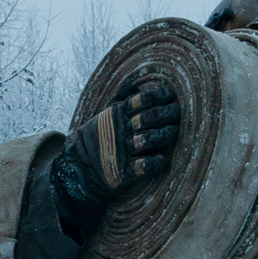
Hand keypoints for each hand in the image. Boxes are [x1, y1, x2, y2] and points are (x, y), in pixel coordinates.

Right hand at [54, 78, 181, 217]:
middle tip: (175, 110)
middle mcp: (122, 131)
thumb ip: (120, 100)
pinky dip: (153, 164)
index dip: (156, 95)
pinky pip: (142, 167)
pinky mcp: (125, 172)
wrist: (81, 167)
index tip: (168, 94)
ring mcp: (124, 151)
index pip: (140, 101)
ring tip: (172, 130)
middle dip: (164, 113)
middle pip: (147, 118)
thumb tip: (133, 86)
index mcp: (118, 116)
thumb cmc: (99, 138)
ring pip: (147, 139)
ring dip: (162, 135)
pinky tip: (163, 161)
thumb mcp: (106, 116)